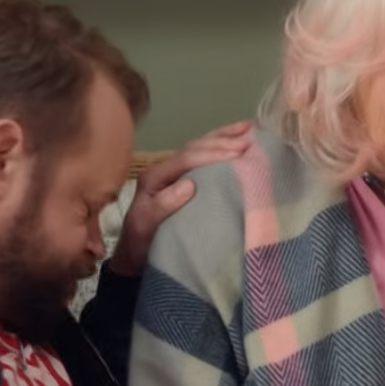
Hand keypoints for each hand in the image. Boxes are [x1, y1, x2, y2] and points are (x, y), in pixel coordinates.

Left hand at [107, 120, 253, 275]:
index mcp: (155, 176)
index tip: (237, 153)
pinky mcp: (184, 180)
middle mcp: (165, 169)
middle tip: (249, 140)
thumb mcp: (146, 225)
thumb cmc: (141, 242)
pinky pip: (203, 158)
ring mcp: (175, 173)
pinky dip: (220, 146)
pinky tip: (236, 140)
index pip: (186, 158)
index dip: (212, 154)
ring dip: (224, 136)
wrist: (135, 256)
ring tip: (249, 129)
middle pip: (195, 148)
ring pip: (200, 148)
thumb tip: (190, 184)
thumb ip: (164, 205)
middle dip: (222, 141)